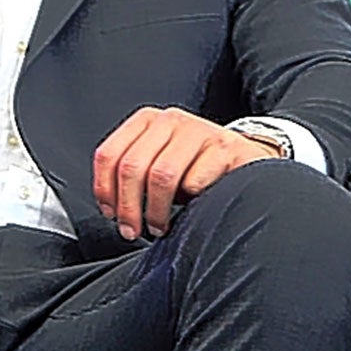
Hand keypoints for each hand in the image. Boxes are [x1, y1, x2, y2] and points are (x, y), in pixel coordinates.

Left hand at [92, 107, 282, 239]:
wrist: (244, 159)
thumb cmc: (196, 167)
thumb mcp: (159, 161)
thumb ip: (133, 173)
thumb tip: (110, 206)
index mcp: (147, 121)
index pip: (109, 154)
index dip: (105, 190)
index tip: (111, 214)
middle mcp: (171, 120)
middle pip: (132, 167)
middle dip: (129, 207)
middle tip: (133, 230)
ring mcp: (199, 131)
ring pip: (161, 175)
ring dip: (156, 210)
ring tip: (160, 226)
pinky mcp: (225, 148)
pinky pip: (195, 181)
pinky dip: (190, 200)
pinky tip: (192, 207)